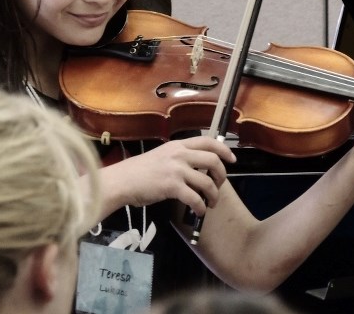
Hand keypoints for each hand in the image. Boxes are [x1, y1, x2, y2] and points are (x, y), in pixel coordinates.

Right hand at [98, 136, 235, 217]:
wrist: (122, 180)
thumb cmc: (140, 171)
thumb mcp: (162, 156)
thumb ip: (179, 158)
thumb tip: (198, 168)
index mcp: (178, 145)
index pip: (208, 141)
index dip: (224, 150)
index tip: (232, 159)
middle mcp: (180, 154)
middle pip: (213, 160)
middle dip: (221, 175)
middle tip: (219, 185)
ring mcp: (176, 170)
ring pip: (207, 181)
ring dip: (213, 195)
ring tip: (211, 203)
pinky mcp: (172, 186)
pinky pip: (195, 198)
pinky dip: (201, 206)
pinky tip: (199, 211)